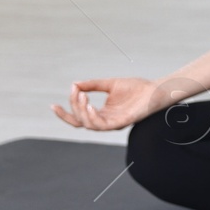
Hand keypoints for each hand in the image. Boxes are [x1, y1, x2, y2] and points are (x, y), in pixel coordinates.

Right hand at [53, 77, 178, 131]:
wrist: (156, 89)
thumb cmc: (136, 88)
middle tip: (74, 93)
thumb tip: (74, 84)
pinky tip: (90, 106)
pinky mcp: (122, 122)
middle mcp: (106, 120)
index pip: (78, 118)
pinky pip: (103, 125)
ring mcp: (113, 123)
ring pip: (89, 124)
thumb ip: (92, 85)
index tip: (53, 105)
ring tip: (82, 97)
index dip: (64, 114)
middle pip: (80, 122)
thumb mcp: (109, 84)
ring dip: (82, 111)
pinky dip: (93, 117)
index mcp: (102, 113)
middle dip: (72, 109)